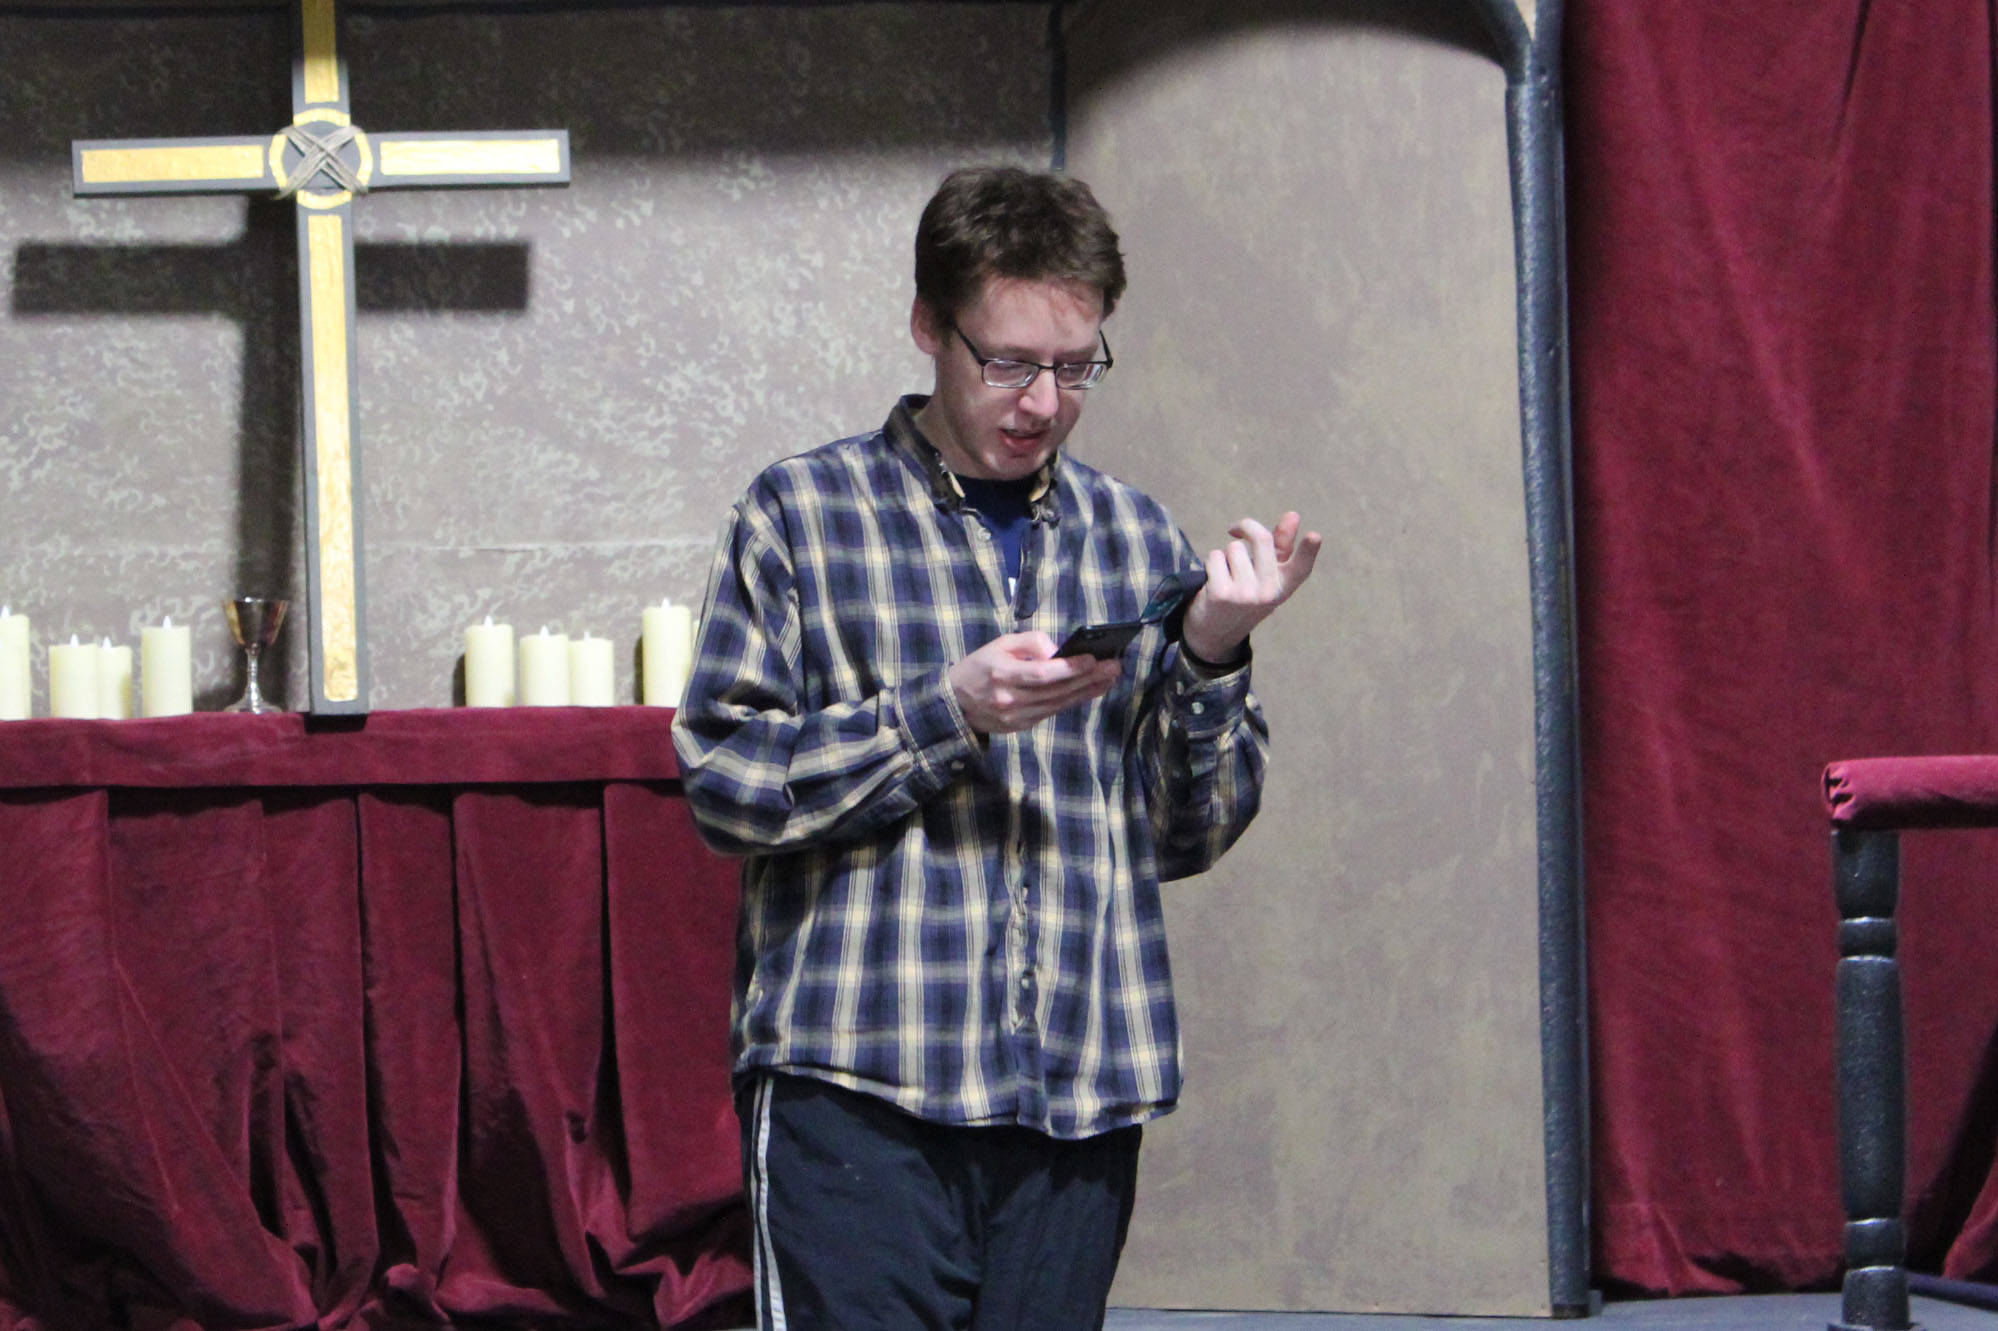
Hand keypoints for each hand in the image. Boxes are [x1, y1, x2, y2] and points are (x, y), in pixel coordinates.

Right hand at [948, 631, 1121, 735]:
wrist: (955, 703)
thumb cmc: (980, 666)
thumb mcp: (1000, 644)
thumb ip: (1030, 643)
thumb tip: (1058, 651)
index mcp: (1001, 674)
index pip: (1041, 673)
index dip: (1068, 668)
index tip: (1092, 659)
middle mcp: (1010, 699)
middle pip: (1056, 690)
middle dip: (1088, 678)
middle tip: (1114, 667)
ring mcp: (1016, 717)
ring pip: (1058, 704)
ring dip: (1087, 691)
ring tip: (1109, 678)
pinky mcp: (1022, 726)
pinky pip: (1052, 711)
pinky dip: (1073, 700)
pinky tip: (1091, 690)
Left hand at [1180, 511, 1322, 664]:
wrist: (1214, 634)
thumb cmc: (1244, 596)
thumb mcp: (1266, 576)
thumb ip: (1281, 546)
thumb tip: (1293, 515)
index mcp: (1284, 587)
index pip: (1301, 568)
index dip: (1309, 551)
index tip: (1315, 536)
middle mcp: (1268, 592)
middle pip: (1261, 538)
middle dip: (1245, 526)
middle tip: (1236, 530)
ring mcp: (1245, 594)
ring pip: (1233, 547)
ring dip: (1226, 554)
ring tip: (1226, 574)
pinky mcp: (1221, 593)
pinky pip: (1215, 557)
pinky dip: (1212, 564)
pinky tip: (1214, 581)